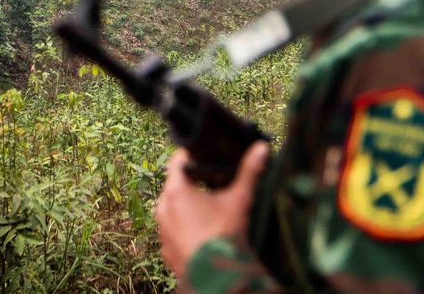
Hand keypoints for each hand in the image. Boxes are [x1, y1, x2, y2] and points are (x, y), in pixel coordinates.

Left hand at [155, 141, 269, 279]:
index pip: (177, 161)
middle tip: (211, 186)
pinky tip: (201, 234)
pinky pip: (172, 232)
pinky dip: (183, 230)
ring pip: (171, 210)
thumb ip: (249, 171)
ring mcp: (162, 231)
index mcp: (176, 190)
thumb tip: (262, 148)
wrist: (215, 276)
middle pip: (175, 186)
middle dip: (191, 184)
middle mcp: (162, 207)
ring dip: (185, 208)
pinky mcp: (165, 250)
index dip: (191, 156)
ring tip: (207, 212)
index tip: (204, 157)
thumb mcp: (239, 199)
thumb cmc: (224, 233)